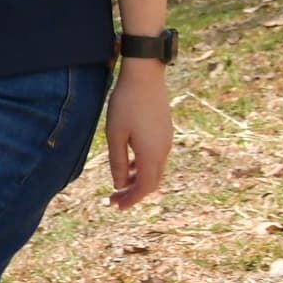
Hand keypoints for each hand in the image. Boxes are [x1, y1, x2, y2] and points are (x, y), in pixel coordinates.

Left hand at [106, 60, 171, 208]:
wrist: (145, 76)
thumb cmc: (125, 104)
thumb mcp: (115, 135)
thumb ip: (118, 162)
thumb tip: (120, 184)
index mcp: (152, 153)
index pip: (145, 187)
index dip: (131, 199)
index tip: (116, 206)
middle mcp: (164, 150)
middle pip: (152, 182)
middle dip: (134, 193)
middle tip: (114, 200)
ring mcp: (167, 140)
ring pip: (155, 170)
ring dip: (139, 180)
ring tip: (120, 185)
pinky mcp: (165, 131)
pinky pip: (156, 157)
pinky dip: (143, 167)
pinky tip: (129, 165)